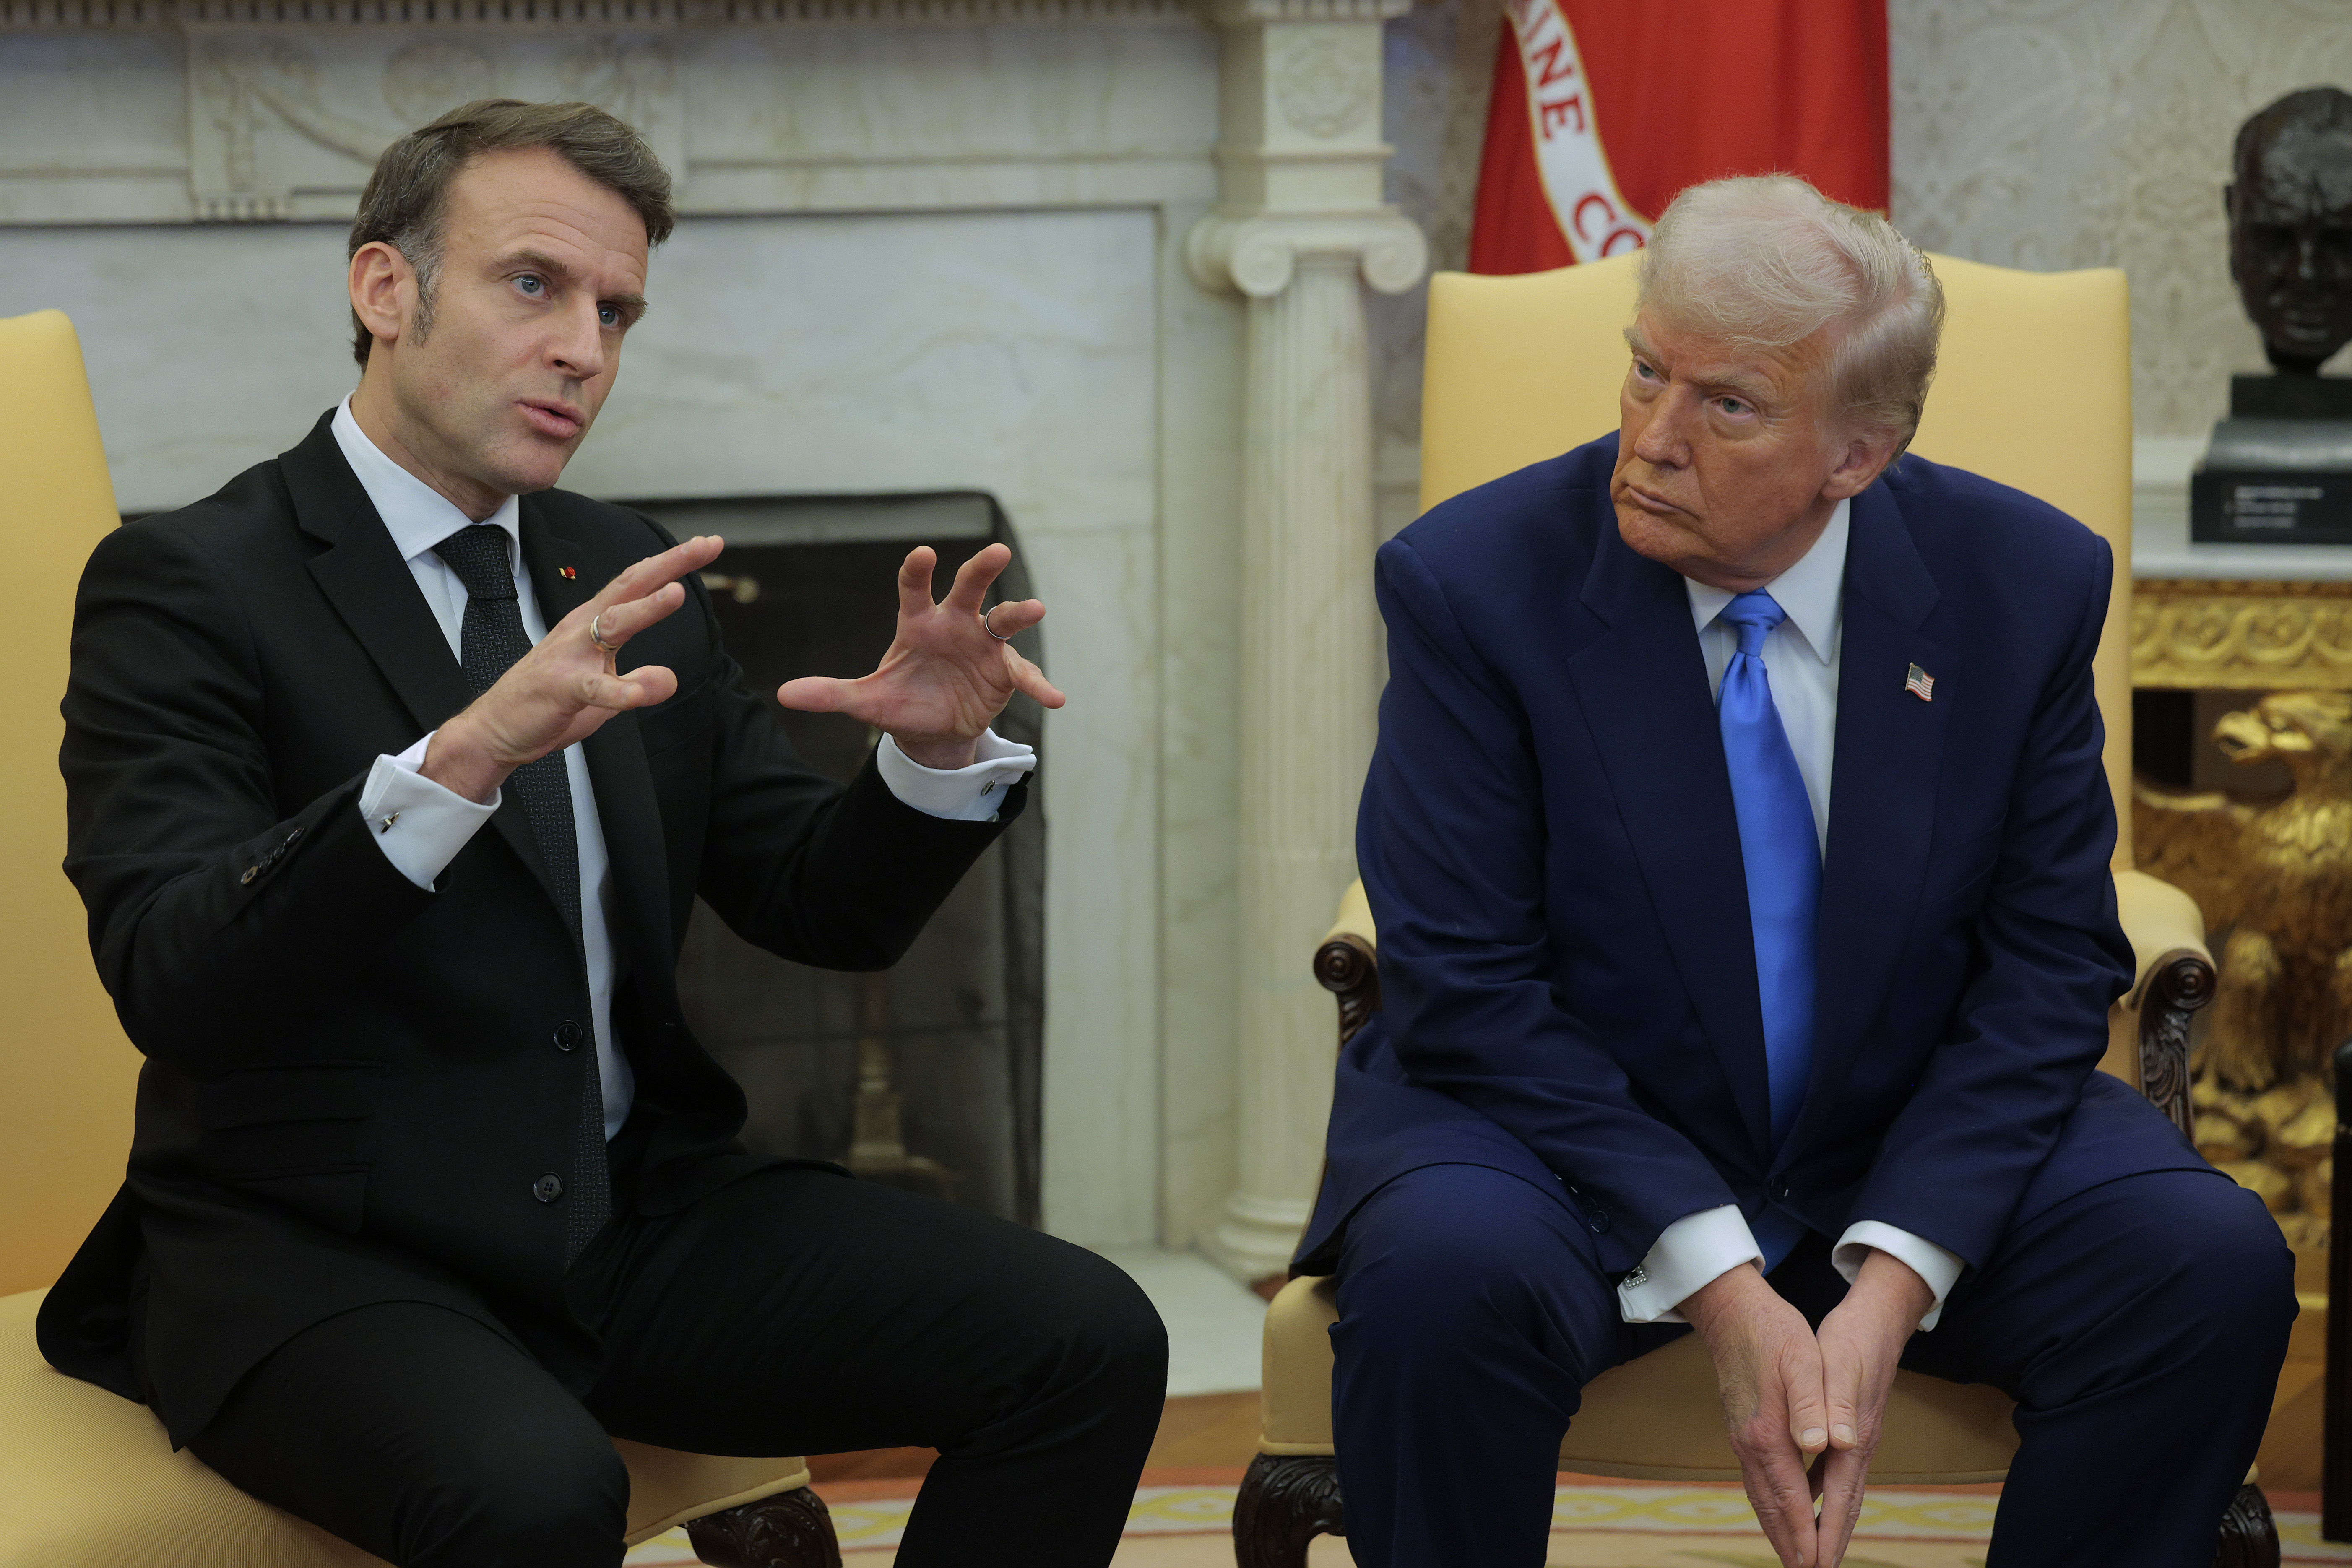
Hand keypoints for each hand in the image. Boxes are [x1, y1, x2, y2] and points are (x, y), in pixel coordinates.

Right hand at [423, 534, 723, 801]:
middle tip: (704, 546)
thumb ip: (638, 681)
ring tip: (676, 593)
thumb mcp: (604, 691)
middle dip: (668, 566)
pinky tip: (639, 693)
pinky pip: (593, 688)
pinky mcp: (560, 689)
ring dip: (644, 609)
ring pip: (611, 625)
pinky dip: (618, 690)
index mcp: (593, 622)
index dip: (672, 563)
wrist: (497, 727)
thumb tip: (668, 677)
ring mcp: (570, 657)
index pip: (637, 584)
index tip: (708, 544)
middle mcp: (582, 630)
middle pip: (629, 588)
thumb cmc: (549, 699)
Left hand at [775, 543, 1064, 770]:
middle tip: (996, 552)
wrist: (931, 729)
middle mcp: (954, 624)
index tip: (922, 554)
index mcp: (918, 623)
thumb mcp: (865, 701)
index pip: (914, 589)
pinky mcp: (1004, 671)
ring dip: (1019, 613)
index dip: (917, 571)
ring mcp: (983, 645)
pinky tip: (1055, 698)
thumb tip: (784, 695)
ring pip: (1003, 621)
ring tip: (1036, 609)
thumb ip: (831, 694)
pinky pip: (1024, 673)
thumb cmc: (899, 701)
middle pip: (969, 589)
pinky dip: (1039, 684)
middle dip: (981, 569)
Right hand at [1682, 1263, 1831, 1567]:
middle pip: (1771, 1506)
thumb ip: (1814, 1404)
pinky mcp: (1741, 1428)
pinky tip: (1781, 1509)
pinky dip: (1770, 1503)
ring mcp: (1741, 1437)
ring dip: (1778, 1528)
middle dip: (1789, 1544)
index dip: (1807, 1535)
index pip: (1792, 1498)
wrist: (1731, 1311)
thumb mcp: (1803, 1361)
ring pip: (1760, 1495)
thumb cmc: (1774, 1333)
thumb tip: (1824, 1444)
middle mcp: (1750, 1443)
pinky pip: (1756, 1479)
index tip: (1818, 1566)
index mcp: (1769, 1432)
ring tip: (1793, 1556)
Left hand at [1808, 1249, 1932, 1566]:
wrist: (1876, 1322)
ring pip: (1838, 1494)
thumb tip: (1833, 1444)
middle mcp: (1857, 1447)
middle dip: (1828, 1543)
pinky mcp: (1850, 1430)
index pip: (1837, 1498)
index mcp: (1852, 1439)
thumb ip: (1834, 1407)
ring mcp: (1856, 1441)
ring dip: (1824, 1524)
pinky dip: (1819, 1495)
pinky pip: (1831, 1474)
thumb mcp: (1837, 1368)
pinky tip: (1805, 1501)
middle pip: (1842, 1506)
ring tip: (1809, 1553)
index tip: (1814, 1567)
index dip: (1825, 1535)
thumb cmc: (1853, 1342)